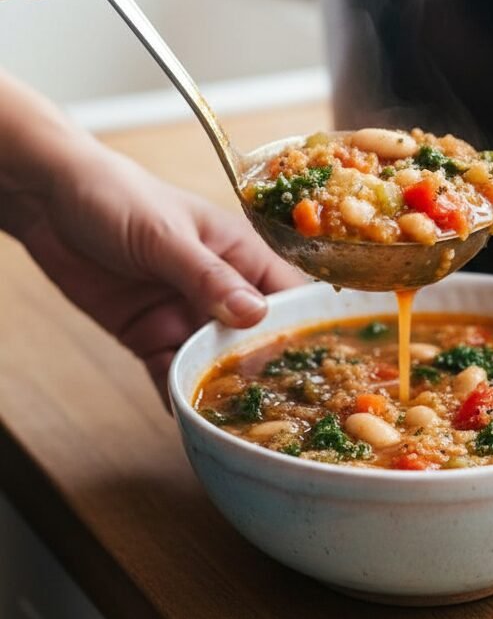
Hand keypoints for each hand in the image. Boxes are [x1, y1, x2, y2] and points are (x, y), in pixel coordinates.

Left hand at [14, 139, 301, 399]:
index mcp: (239, 253)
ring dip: (221, 387)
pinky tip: (187, 416)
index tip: (317, 364)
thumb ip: (209, 276)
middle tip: (275, 406)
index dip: (303, 327)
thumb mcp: (166, 235)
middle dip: (263, 368)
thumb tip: (256, 315)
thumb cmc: (119, 197)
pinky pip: (170, 371)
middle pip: (255, 337)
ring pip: (215, 360)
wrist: (49, 201)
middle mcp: (220, 288)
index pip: (288, 294)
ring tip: (233, 421)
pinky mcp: (150, 334)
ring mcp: (185, 314)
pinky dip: (177, 393)